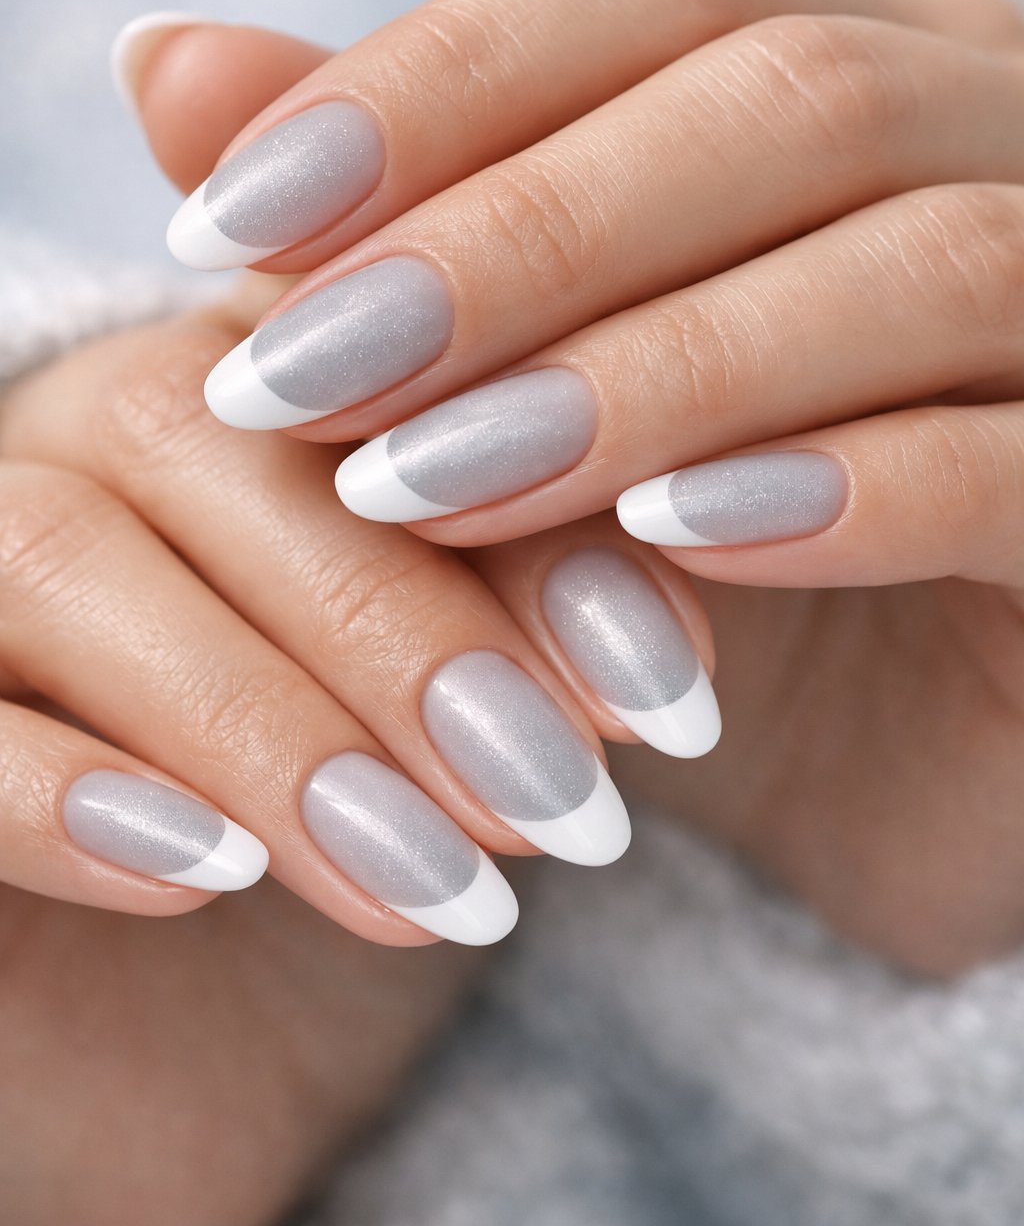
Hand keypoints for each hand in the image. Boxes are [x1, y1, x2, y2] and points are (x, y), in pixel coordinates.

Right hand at [0, 289, 711, 1220]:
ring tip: (428, 882)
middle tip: (553, 806)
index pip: (383, 368)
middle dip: (406, 636)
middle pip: (212, 444)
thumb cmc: (370, 794)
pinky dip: (58, 792)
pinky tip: (202, 874)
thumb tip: (653, 661)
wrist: (202, 981)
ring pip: (63, 559)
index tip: (666, 694)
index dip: (530, 515)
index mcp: (248, 371)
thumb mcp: (481, 699)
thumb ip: (551, 629)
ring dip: (261, 724)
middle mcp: (91, 423)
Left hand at [129, 0, 1023, 974]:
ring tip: (437, 481)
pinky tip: (675, 541)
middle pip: (779, 97)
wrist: (905, 743)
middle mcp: (993, 136)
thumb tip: (169, 70)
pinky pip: (1015, 458)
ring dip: (650, 371)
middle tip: (302, 374)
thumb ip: (389, 222)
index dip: (436, 78)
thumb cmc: (704, 538)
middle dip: (515, 238)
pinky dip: (842, 490)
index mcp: (852, 61)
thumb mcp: (537, 375)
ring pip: (913, 260)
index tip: (227, 218)